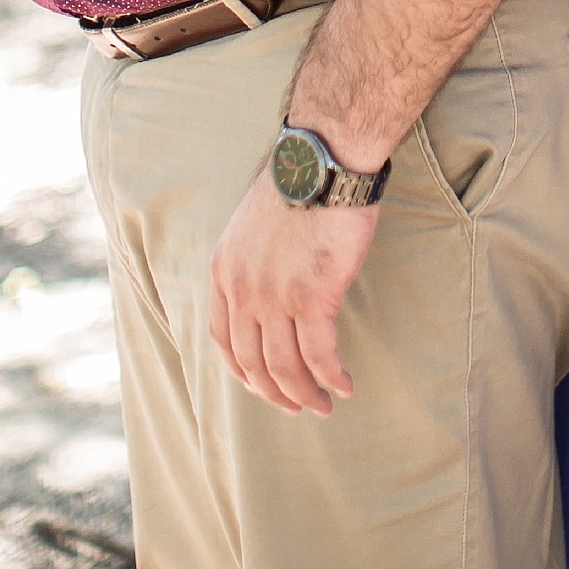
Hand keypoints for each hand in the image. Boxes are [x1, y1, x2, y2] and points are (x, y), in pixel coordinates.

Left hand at [208, 174, 379, 416]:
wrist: (324, 161)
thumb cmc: (299, 185)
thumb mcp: (251, 226)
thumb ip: (252, 263)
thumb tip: (268, 294)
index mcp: (224, 272)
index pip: (224, 340)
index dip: (243, 373)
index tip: (264, 387)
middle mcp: (242, 289)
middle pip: (252, 362)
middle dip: (275, 393)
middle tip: (298, 407)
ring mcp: (275, 296)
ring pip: (284, 367)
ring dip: (305, 394)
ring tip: (323, 405)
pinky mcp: (313, 297)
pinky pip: (319, 355)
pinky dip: (331, 378)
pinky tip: (344, 385)